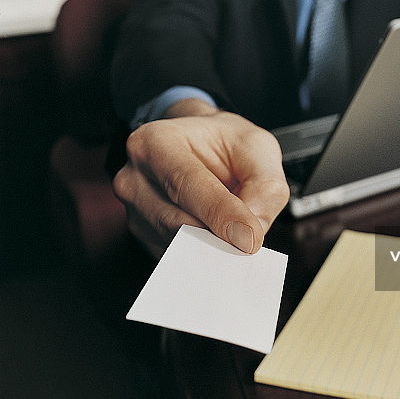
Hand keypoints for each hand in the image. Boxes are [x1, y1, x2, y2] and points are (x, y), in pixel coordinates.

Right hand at [112, 99, 289, 257]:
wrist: (202, 146)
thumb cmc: (225, 142)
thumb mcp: (258, 147)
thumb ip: (264, 186)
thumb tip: (252, 233)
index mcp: (156, 141)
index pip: (187, 183)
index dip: (220, 213)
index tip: (248, 239)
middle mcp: (136, 177)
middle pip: (176, 222)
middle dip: (218, 237)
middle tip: (250, 245)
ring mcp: (135, 210)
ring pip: (176, 244)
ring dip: (212, 248)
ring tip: (236, 235)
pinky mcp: (143, 235)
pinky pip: (175, 256)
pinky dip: (202, 256)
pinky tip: (219, 240)